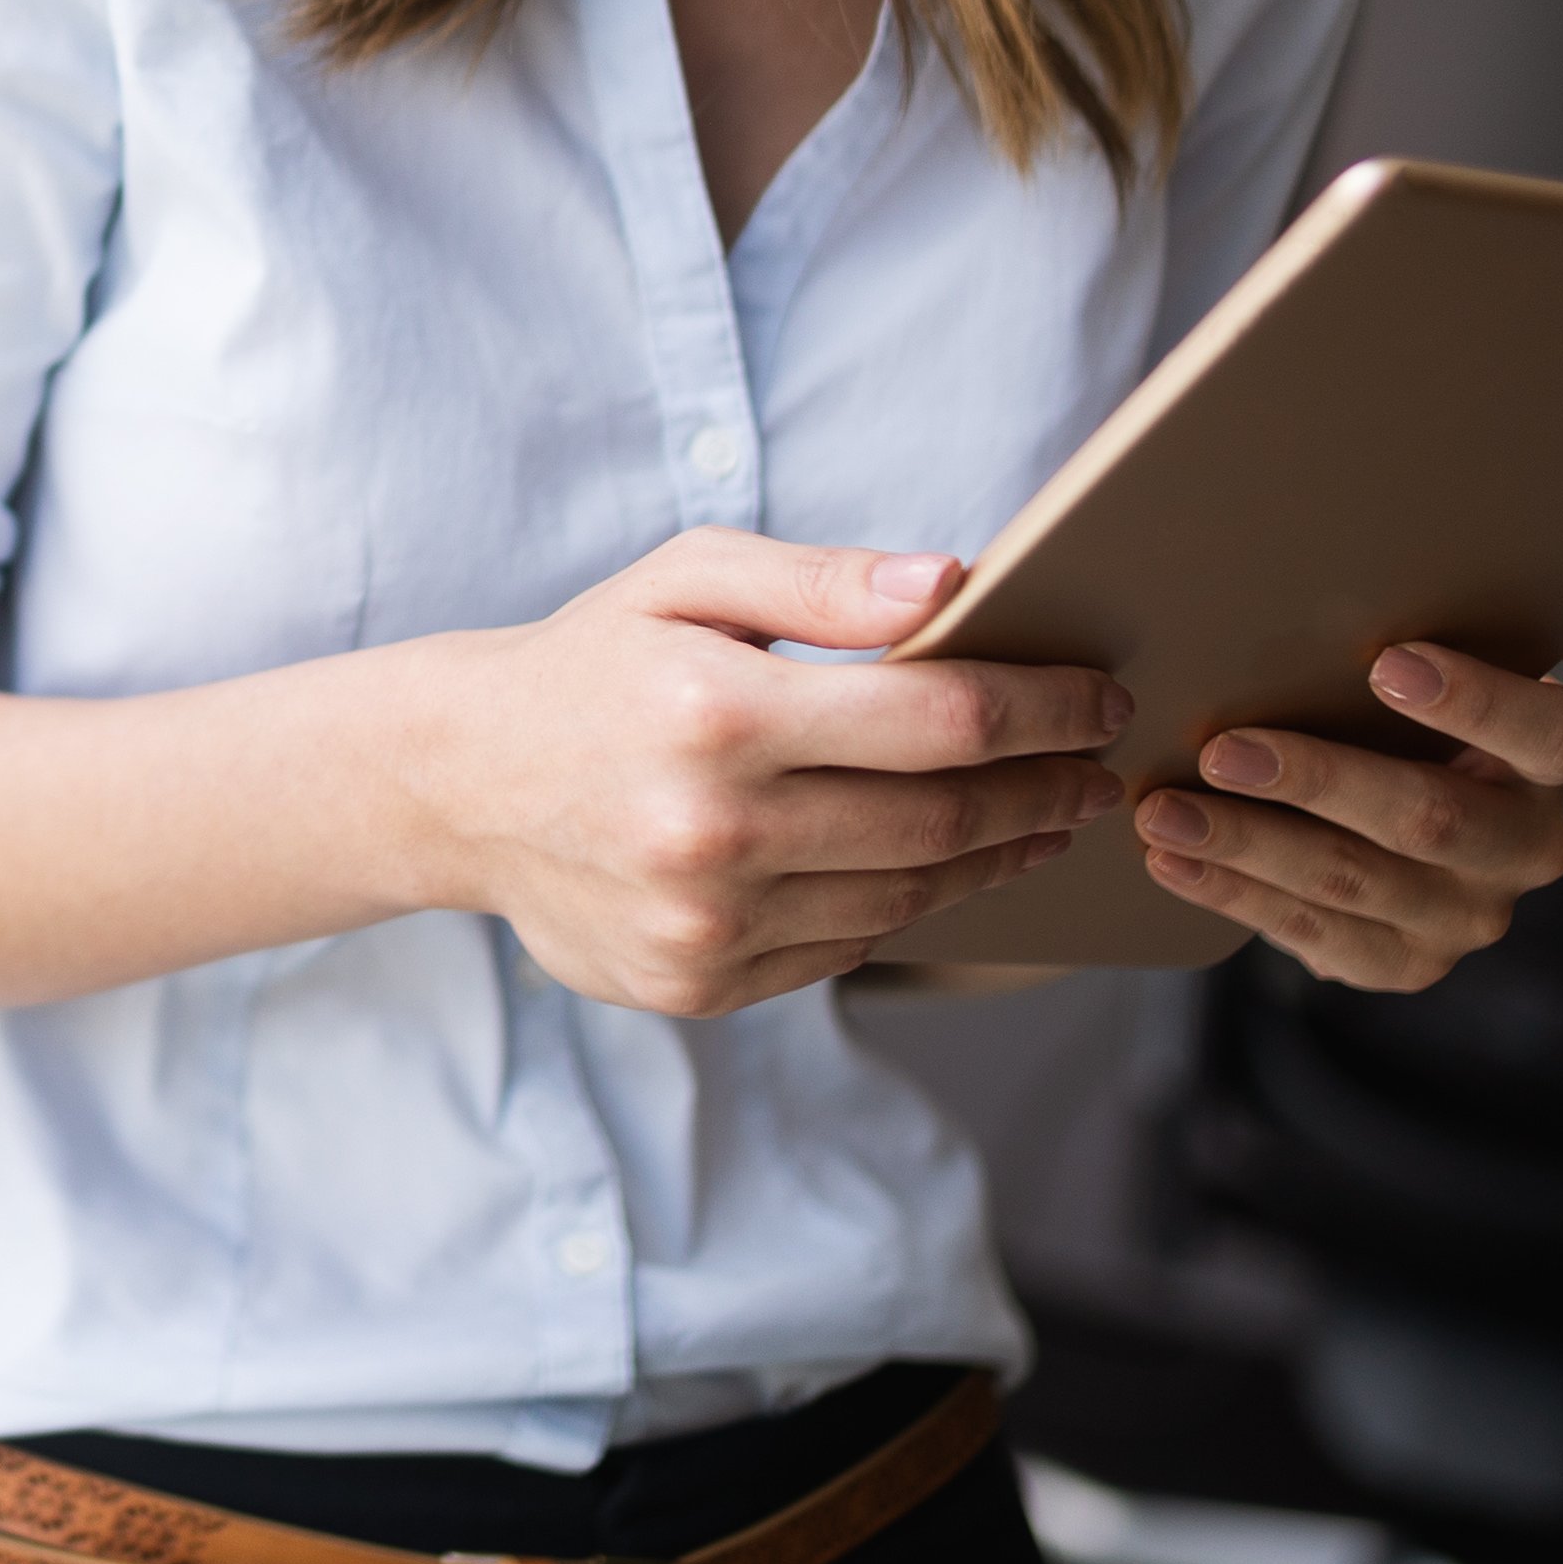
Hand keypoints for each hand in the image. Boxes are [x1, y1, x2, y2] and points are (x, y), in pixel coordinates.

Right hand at [418, 530, 1130, 1019]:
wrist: (459, 784)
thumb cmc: (593, 662)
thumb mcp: (686, 578)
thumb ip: (822, 579)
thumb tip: (956, 584)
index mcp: (715, 710)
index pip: (936, 717)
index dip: (1042, 710)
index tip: (1102, 699)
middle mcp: (711, 829)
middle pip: (939, 818)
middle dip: (1043, 790)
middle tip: (1098, 768)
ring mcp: (704, 921)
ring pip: (904, 896)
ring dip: (995, 854)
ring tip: (1043, 817)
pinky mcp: (698, 985)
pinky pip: (846, 949)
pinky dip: (910, 904)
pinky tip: (943, 864)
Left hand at [1140, 586, 1562, 988]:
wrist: (1380, 815)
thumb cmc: (1411, 710)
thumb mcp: (1468, 662)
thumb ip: (1536, 623)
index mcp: (1549, 766)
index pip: (1547, 733)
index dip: (1477, 700)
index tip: (1388, 662)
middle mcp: (1521, 851)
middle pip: (1429, 818)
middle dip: (1320, 781)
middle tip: (1222, 749)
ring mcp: (1459, 919)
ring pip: (1351, 883)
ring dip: (1249, 844)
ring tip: (1162, 807)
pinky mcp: (1396, 964)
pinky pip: (1309, 936)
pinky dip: (1232, 892)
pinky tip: (1173, 858)